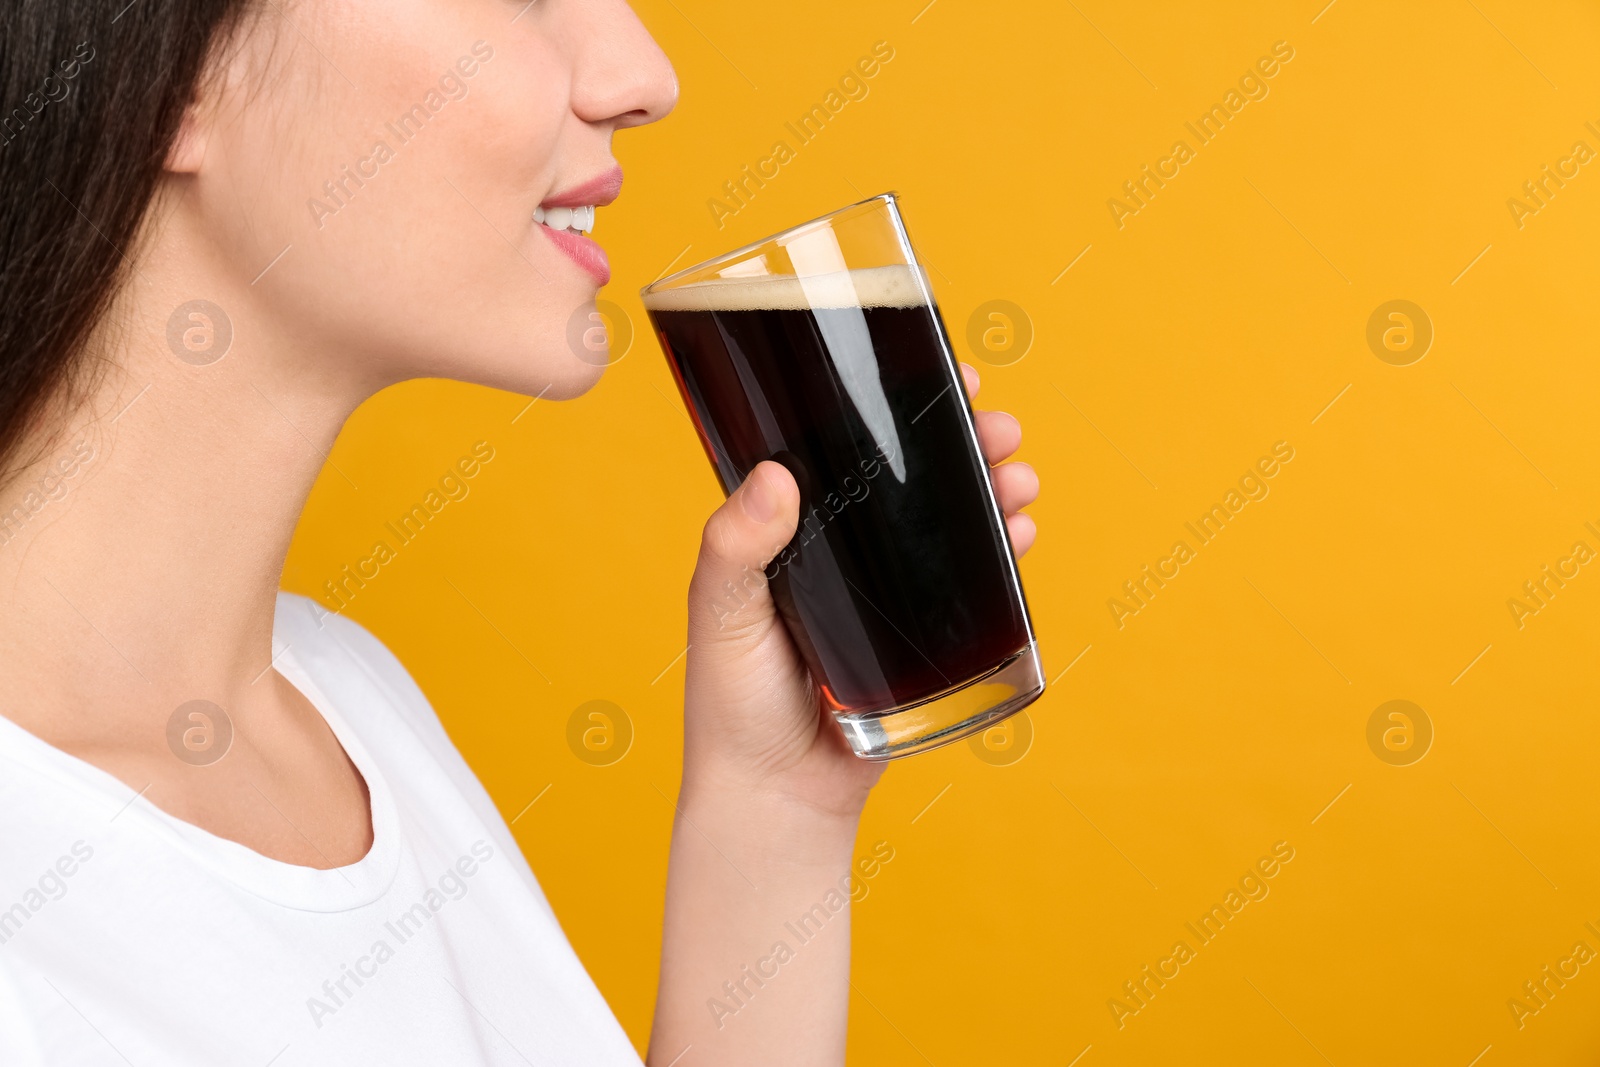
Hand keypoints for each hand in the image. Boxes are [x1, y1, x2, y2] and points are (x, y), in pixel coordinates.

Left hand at [679, 362, 1038, 818]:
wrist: (777, 798)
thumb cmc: (731, 705)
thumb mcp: (721, 616)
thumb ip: (735, 550)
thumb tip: (774, 477)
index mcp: (791, 528)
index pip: (844, 445)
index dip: (890, 404)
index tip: (932, 372)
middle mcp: (843, 549)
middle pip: (909, 476)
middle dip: (960, 442)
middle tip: (998, 428)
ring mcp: (886, 590)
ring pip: (947, 521)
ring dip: (990, 489)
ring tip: (1018, 478)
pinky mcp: (921, 635)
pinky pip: (970, 581)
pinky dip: (1001, 549)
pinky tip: (1020, 531)